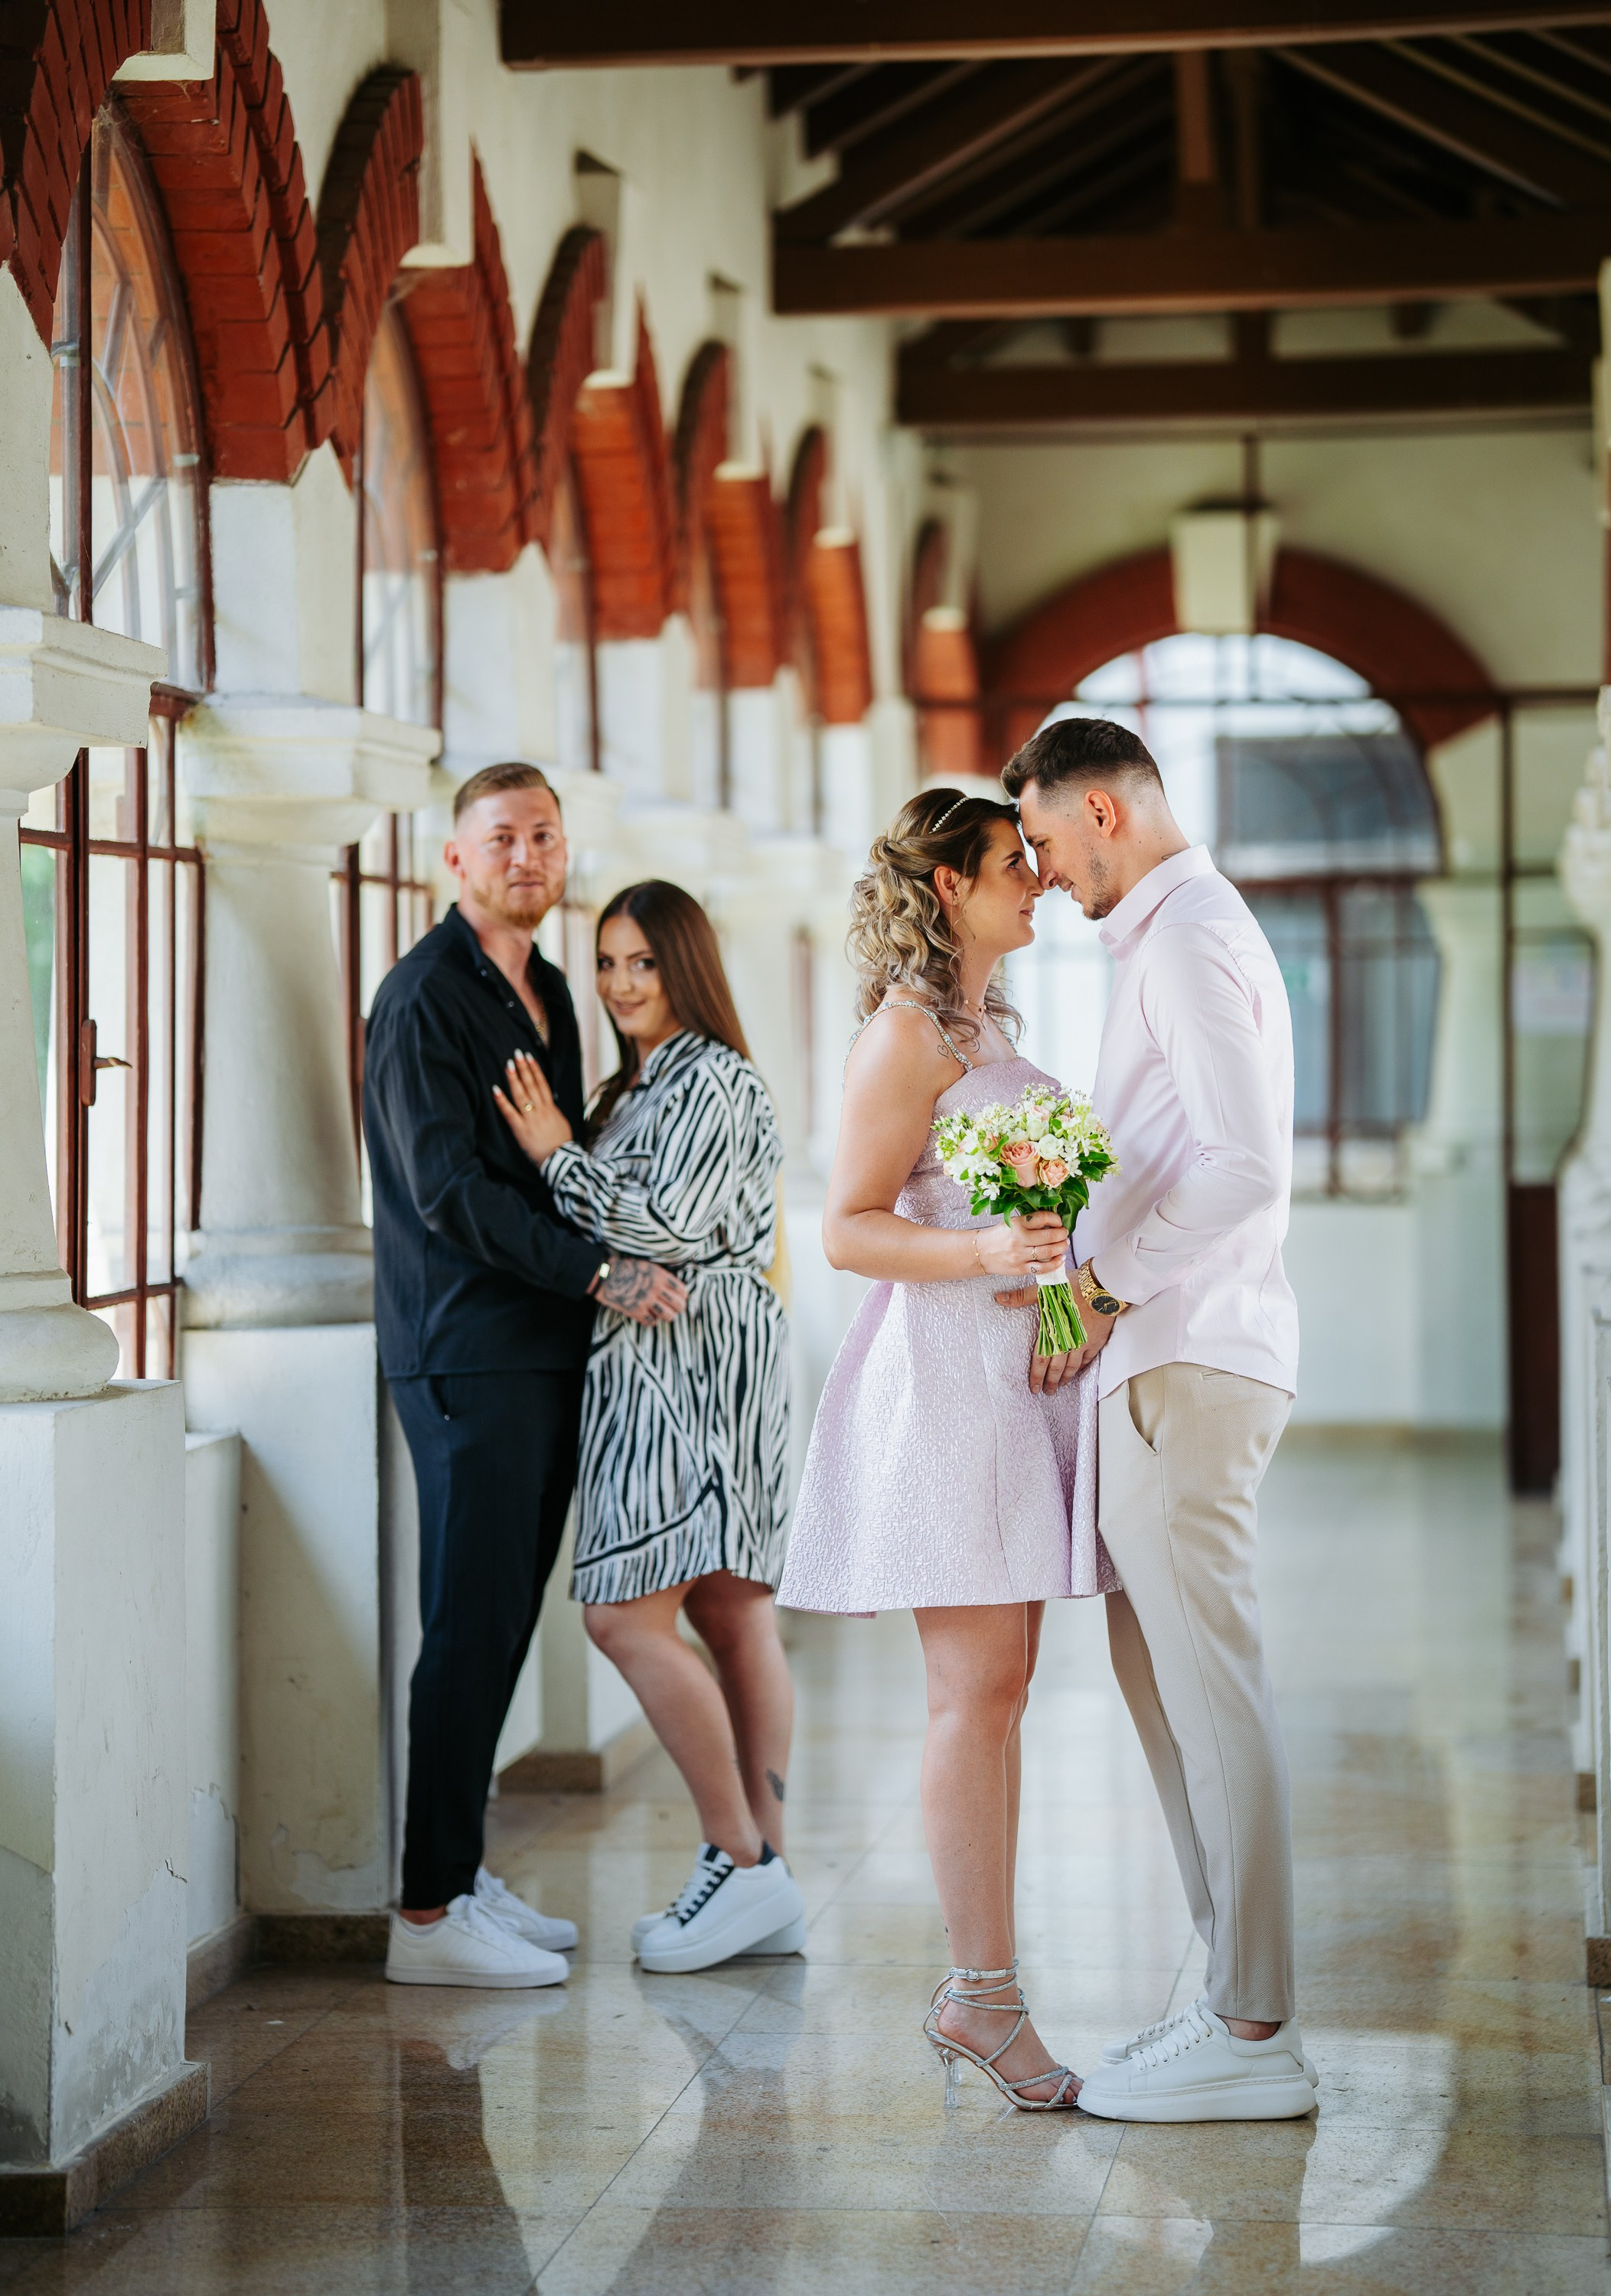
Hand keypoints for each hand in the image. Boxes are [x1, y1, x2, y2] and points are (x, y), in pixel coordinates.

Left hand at [493, 1049, 572, 1162]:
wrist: (561, 1160)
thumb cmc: (562, 1144)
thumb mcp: (562, 1123)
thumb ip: (554, 1112)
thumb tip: (549, 1102)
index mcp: (551, 1108)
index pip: (543, 1084)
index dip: (535, 1070)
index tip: (529, 1057)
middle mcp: (541, 1110)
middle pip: (532, 1085)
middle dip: (524, 1068)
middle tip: (517, 1053)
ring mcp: (531, 1119)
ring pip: (522, 1094)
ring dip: (514, 1078)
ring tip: (508, 1064)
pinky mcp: (521, 1129)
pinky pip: (510, 1113)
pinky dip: (502, 1101)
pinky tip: (495, 1090)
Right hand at [592, 1255, 688, 1326]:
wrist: (605, 1276)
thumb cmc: (626, 1269)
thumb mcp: (648, 1266)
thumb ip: (662, 1277)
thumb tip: (675, 1289)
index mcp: (660, 1275)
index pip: (682, 1290)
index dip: (683, 1296)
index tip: (680, 1298)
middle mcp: (655, 1288)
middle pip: (679, 1305)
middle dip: (679, 1308)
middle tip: (675, 1309)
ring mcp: (646, 1301)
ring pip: (668, 1316)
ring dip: (667, 1316)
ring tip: (663, 1314)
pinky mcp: (636, 1311)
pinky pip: (652, 1322)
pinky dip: (651, 1320)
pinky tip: (648, 1316)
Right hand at [972, 1210, 1068, 1280]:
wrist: (981, 1252)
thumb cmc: (998, 1236)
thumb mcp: (1011, 1223)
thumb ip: (1029, 1222)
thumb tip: (1052, 1222)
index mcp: (1017, 1224)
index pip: (1043, 1218)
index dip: (1055, 1219)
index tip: (1058, 1221)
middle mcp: (1019, 1239)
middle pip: (1049, 1236)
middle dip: (1062, 1234)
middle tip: (1064, 1233)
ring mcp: (1020, 1256)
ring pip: (1048, 1252)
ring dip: (1061, 1247)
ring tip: (1063, 1244)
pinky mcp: (1021, 1269)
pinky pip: (1043, 1268)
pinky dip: (1055, 1264)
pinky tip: (1060, 1259)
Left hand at [994, 1278, 1116, 1376]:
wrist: (1100, 1287)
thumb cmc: (1071, 1287)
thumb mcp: (1043, 1290)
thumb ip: (1020, 1297)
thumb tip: (999, 1298)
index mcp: (1052, 1331)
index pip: (1041, 1359)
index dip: (1036, 1375)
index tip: (1033, 1387)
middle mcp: (1067, 1341)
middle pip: (1056, 1368)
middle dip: (1050, 1382)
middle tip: (1046, 1392)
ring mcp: (1083, 1343)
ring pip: (1072, 1367)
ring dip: (1065, 1378)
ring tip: (1060, 1386)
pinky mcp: (1096, 1341)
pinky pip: (1087, 1359)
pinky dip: (1081, 1368)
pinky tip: (1077, 1372)